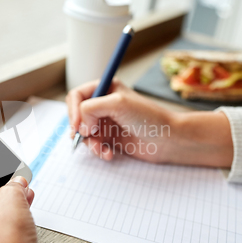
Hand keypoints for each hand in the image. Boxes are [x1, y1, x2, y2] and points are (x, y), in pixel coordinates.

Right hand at [66, 79, 232, 166]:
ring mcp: (106, 122)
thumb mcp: (117, 103)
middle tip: (86, 136)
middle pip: (77, 115)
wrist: (169, 140)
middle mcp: (104, 104)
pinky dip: (98, 150)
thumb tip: (80, 124)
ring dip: (89, 143)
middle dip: (79, 128)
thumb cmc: (149, 117)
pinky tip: (108, 154)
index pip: (77, 96)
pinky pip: (94, 144)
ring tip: (101, 149)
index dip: (72, 110)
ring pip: (83, 132)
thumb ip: (90, 107)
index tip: (76, 125)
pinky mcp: (110, 138)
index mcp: (106, 88)